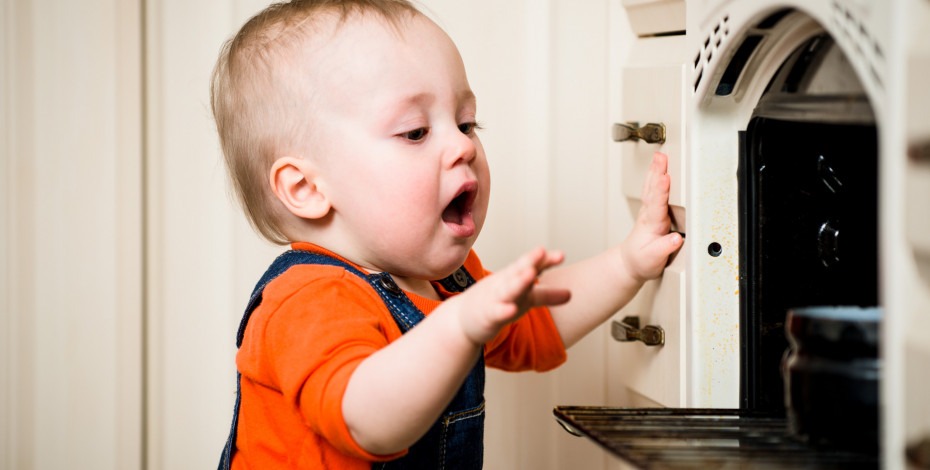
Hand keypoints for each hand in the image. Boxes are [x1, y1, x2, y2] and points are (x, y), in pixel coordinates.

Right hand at [448, 247, 570, 344]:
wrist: (463, 320)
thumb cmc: (497, 303)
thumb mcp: (525, 298)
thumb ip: (547, 295)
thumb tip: (571, 294)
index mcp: (515, 278)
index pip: (531, 266)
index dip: (545, 261)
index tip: (560, 255)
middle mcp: (505, 284)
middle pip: (519, 271)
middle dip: (530, 261)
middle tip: (541, 251)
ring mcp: (495, 298)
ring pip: (508, 289)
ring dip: (518, 281)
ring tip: (530, 274)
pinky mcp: (486, 315)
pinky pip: (496, 312)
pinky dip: (503, 310)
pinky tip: (512, 309)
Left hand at [621, 152, 683, 281]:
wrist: (630, 263)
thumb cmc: (642, 261)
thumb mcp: (653, 260)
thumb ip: (664, 249)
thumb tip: (676, 239)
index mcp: (652, 224)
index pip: (657, 204)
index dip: (661, 190)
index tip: (664, 177)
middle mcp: (650, 215)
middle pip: (653, 190)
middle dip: (657, 172)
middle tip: (661, 156)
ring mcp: (649, 212)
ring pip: (651, 188)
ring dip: (655, 171)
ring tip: (659, 156)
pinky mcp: (652, 211)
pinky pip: (653, 190)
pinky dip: (655, 177)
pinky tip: (658, 169)